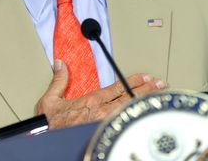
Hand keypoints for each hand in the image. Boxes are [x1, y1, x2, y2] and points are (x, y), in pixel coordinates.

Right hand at [35, 59, 165, 128]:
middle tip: (159, 84)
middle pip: (128, 97)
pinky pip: (123, 122)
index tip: (145, 77)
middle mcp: (100, 111)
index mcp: (90, 101)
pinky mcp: (102, 132)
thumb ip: (59, 80)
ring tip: (158, 96)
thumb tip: (60, 65)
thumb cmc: (51, 125)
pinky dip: (136, 115)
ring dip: (144, 101)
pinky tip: (145, 114)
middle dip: (145, 90)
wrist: (48, 142)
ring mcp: (103, 123)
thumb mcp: (50, 100)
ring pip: (128, 109)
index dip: (133, 81)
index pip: (117, 88)